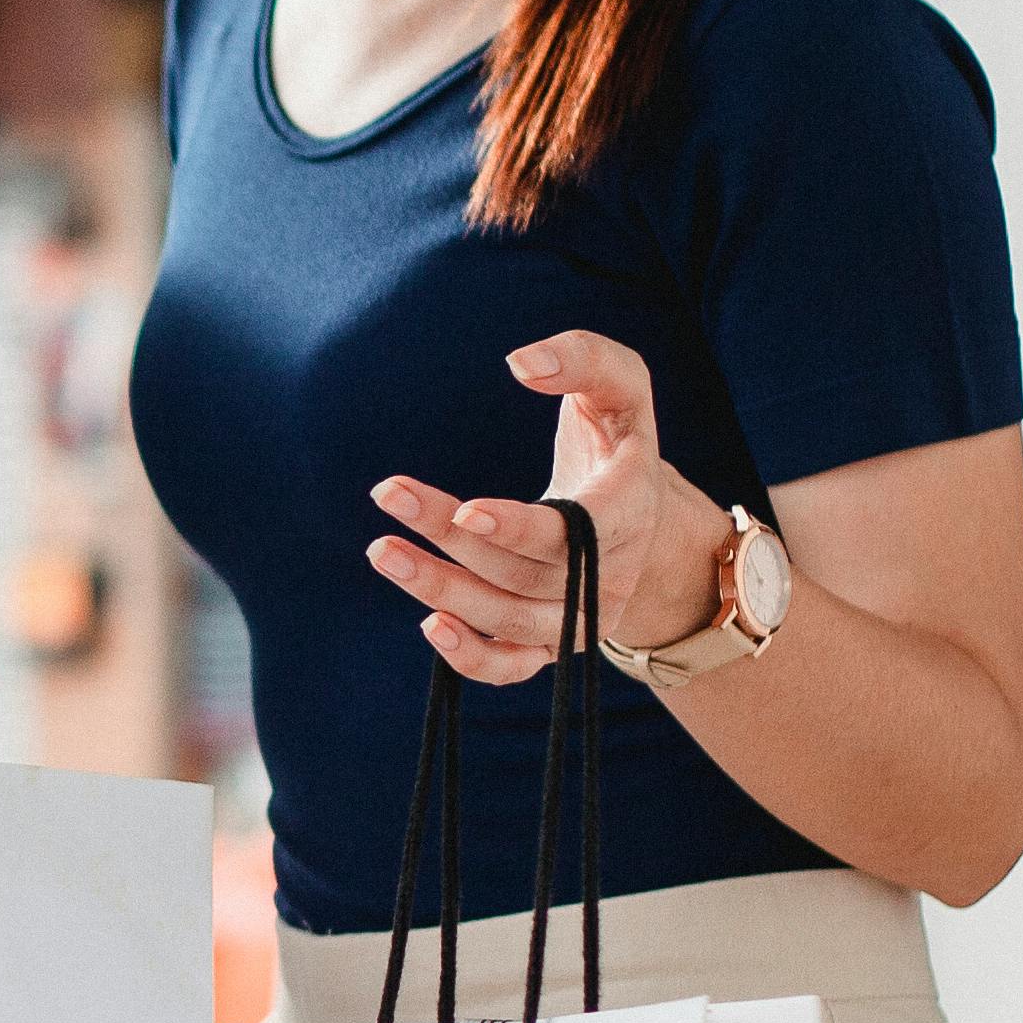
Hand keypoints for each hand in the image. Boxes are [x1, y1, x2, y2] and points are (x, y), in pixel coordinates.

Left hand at [361, 330, 731, 684]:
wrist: (640, 508)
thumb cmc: (618, 433)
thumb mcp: (620, 381)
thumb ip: (582, 356)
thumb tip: (521, 362)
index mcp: (632, 507)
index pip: (581, 532)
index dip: (521, 528)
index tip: (465, 509)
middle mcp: (614, 572)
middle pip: (526, 570)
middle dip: (453, 537)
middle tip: (390, 493)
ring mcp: (584, 613)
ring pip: (509, 617)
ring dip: (442, 589)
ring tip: (382, 550)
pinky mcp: (555, 639)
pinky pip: (515, 667)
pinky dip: (473, 659)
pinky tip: (429, 625)